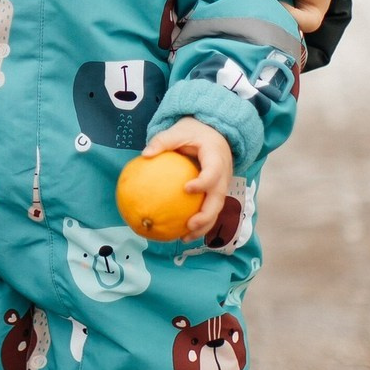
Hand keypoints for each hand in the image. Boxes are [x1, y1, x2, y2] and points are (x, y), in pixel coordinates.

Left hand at [141, 117, 232, 240]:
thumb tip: (144, 154)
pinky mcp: (217, 192)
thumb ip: (163, 141)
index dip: (203, 182)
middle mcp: (224, 174)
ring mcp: (222, 185)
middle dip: (206, 215)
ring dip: (204, 225)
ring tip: (185, 237)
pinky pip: (209, 209)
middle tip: (189, 224)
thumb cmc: (194, 132)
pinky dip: (199, 222)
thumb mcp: (178, 131)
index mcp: (216, 157)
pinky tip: (181, 232)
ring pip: (216, 209)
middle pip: (219, 199)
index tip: (186, 189)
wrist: (214, 133)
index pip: (213, 172)